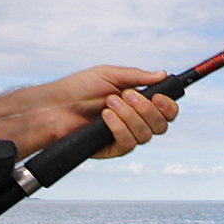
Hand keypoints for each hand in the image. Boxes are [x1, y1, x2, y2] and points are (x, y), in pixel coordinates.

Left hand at [0, 65, 179, 158]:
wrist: (55, 106)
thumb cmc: (78, 88)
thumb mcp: (109, 75)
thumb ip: (136, 76)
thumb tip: (161, 74)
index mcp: (137, 104)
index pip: (165, 111)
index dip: (167, 106)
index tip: (159, 97)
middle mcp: (134, 121)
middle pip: (161, 125)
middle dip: (147, 109)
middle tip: (127, 96)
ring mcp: (124, 136)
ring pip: (146, 134)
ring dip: (129, 116)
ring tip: (109, 103)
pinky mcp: (112, 149)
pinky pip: (128, 144)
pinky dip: (119, 128)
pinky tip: (105, 117)